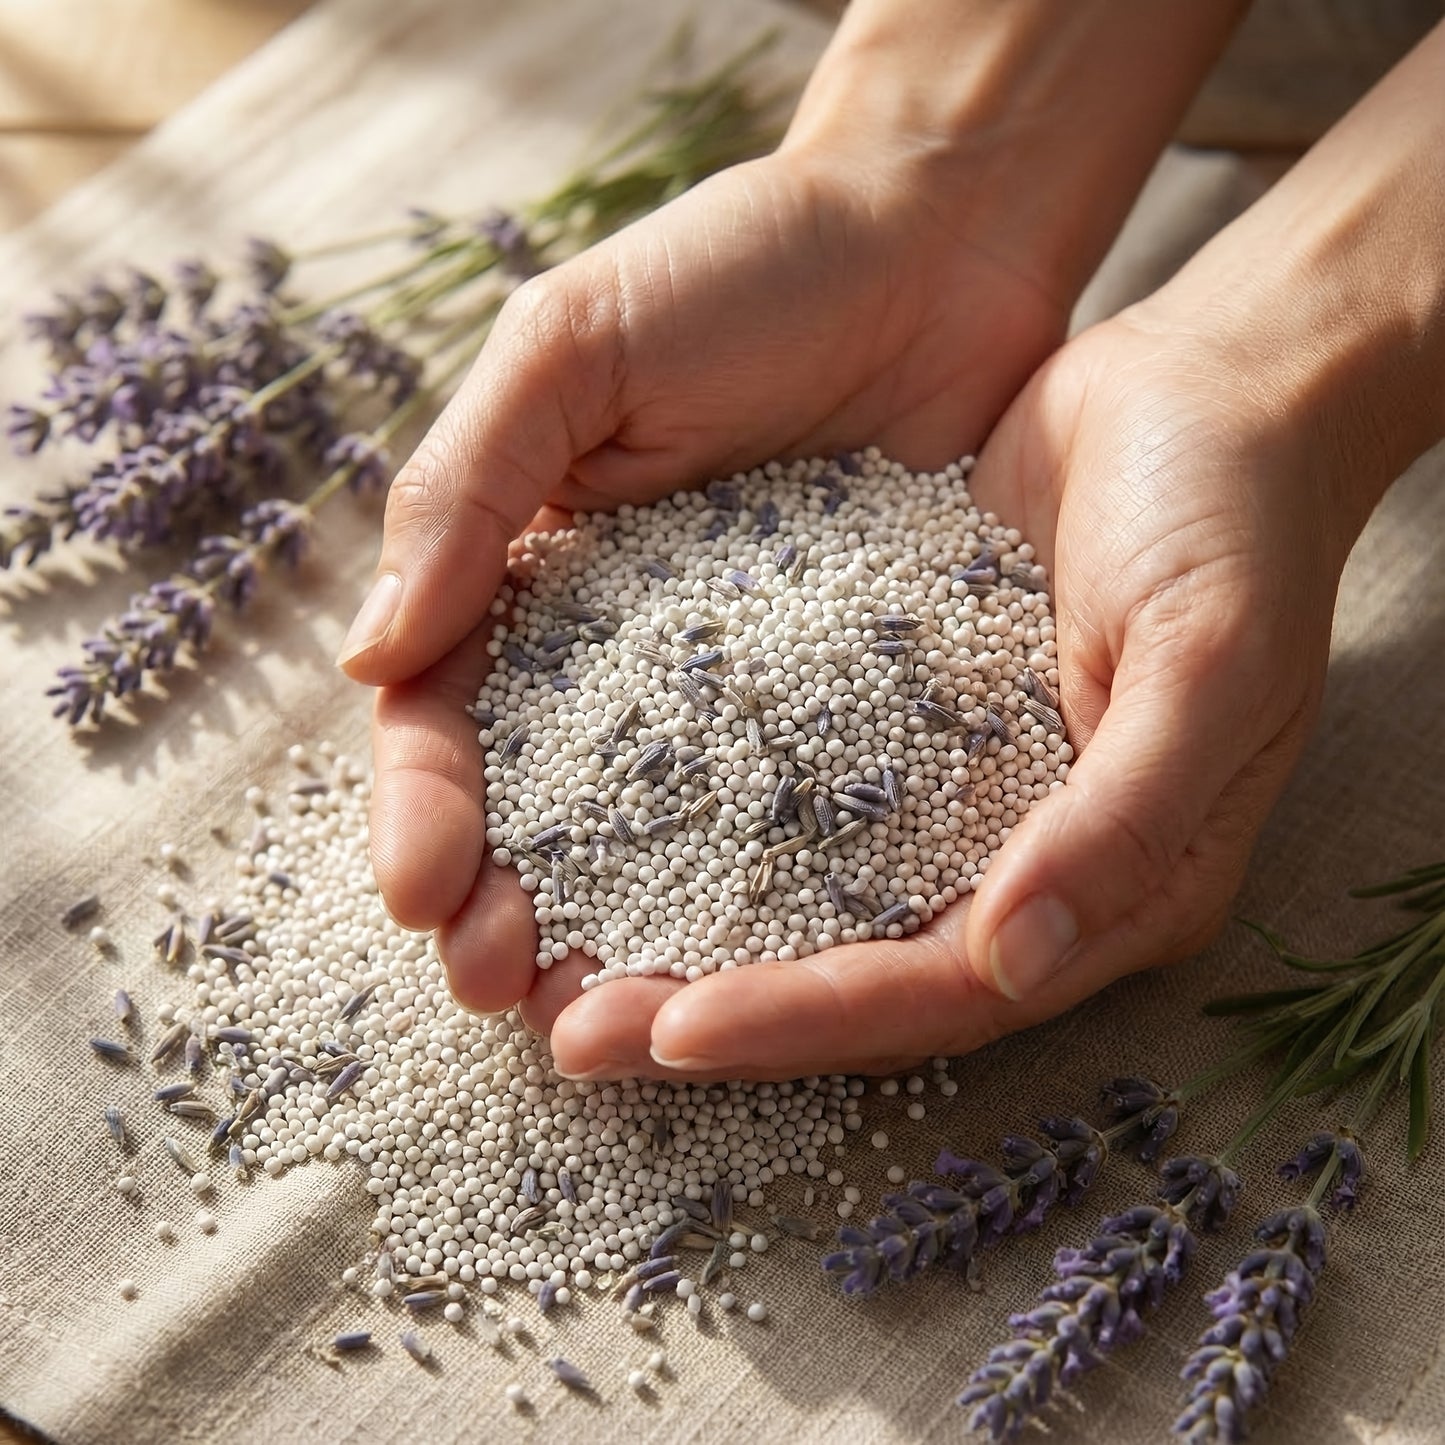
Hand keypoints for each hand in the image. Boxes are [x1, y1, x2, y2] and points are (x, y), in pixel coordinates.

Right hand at [339, 141, 1071, 1045]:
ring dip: (617, 930)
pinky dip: (762, 889)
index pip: (447, 715)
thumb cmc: (741, 269)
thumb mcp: (571, 350)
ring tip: (599, 1018)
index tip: (424, 890)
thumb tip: (366, 660)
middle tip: (502, 990)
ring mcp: (736, 688)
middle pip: (540, 806)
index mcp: (528, 571)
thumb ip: (467, 494)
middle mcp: (622, 651)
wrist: (935, 242)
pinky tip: (753, 961)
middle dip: (505, 902)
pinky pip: (796, 808)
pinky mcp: (850, 699)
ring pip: (657, 836)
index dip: (424, 807)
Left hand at [537, 304, 1360, 1077]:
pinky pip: (787, 780)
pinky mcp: (893, 712)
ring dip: (682, 924)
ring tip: (546, 940)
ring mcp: (949, 793)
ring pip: (802, 892)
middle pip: (849, 969)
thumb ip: (1125, 822)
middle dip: (710, 1004)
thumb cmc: (1236, 522)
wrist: (1201, 393)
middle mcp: (1016, 862)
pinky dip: (700, 804)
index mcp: (1109, 888)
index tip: (665, 1028)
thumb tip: (1017, 962)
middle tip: (564, 1025)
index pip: (936, 990)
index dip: (805, 1018)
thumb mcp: (1210, 666)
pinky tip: (600, 806)